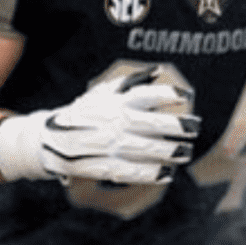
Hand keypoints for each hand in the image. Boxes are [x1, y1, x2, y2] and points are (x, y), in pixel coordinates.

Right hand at [0, 66, 199, 182]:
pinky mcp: (103, 166)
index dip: (168, 93)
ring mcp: (108, 145)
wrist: (50, 139)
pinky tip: (167, 174)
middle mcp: (112, 121)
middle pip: (151, 123)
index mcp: (113, 101)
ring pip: (145, 149)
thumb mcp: (102, 92)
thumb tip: (158, 70)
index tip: (186, 95)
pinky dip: (151, 174)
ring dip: (169, 152)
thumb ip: (131, 83)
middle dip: (177, 126)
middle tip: (195, 127)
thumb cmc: (84, 113)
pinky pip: (131, 171)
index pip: (145, 94)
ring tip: (185, 153)